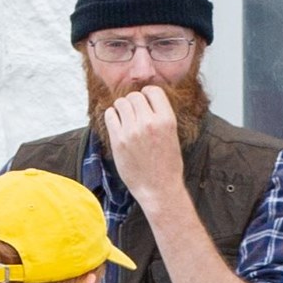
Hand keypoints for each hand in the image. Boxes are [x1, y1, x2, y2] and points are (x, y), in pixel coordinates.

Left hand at [103, 85, 184, 206]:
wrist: (159, 190)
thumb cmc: (167, 167)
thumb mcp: (172, 138)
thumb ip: (160, 118)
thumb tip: (146, 101)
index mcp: (167, 121)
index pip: (153, 91)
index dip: (148, 94)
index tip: (146, 102)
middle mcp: (149, 123)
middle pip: (135, 96)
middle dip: (134, 103)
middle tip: (135, 115)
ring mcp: (132, 131)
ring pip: (121, 103)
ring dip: (122, 108)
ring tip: (126, 120)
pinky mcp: (118, 140)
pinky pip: (110, 115)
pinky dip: (112, 116)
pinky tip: (118, 126)